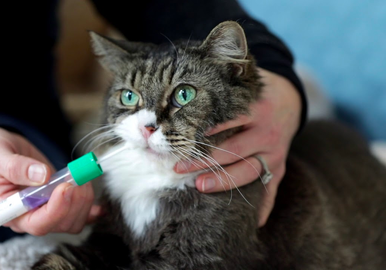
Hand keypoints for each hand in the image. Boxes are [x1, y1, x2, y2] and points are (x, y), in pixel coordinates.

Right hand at [0, 127, 100, 234]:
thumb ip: (15, 166)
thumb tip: (41, 175)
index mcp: (9, 212)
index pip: (37, 224)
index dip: (56, 209)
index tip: (65, 187)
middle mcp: (29, 216)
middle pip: (60, 224)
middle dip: (74, 201)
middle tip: (77, 175)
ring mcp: (45, 210)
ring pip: (73, 220)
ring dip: (83, 200)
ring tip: (80, 175)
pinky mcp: (58, 202)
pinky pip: (79, 215)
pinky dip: (91, 209)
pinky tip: (99, 203)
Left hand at [174, 68, 301, 226]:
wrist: (290, 99)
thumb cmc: (255, 92)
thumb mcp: (243, 83)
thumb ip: (221, 86)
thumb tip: (182, 91)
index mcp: (258, 110)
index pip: (228, 122)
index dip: (205, 131)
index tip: (182, 139)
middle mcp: (268, 133)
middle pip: (234, 151)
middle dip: (205, 160)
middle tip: (179, 168)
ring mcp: (276, 153)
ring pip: (249, 172)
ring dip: (224, 181)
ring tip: (200, 186)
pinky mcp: (280, 167)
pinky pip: (272, 189)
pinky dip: (264, 206)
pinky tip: (254, 222)